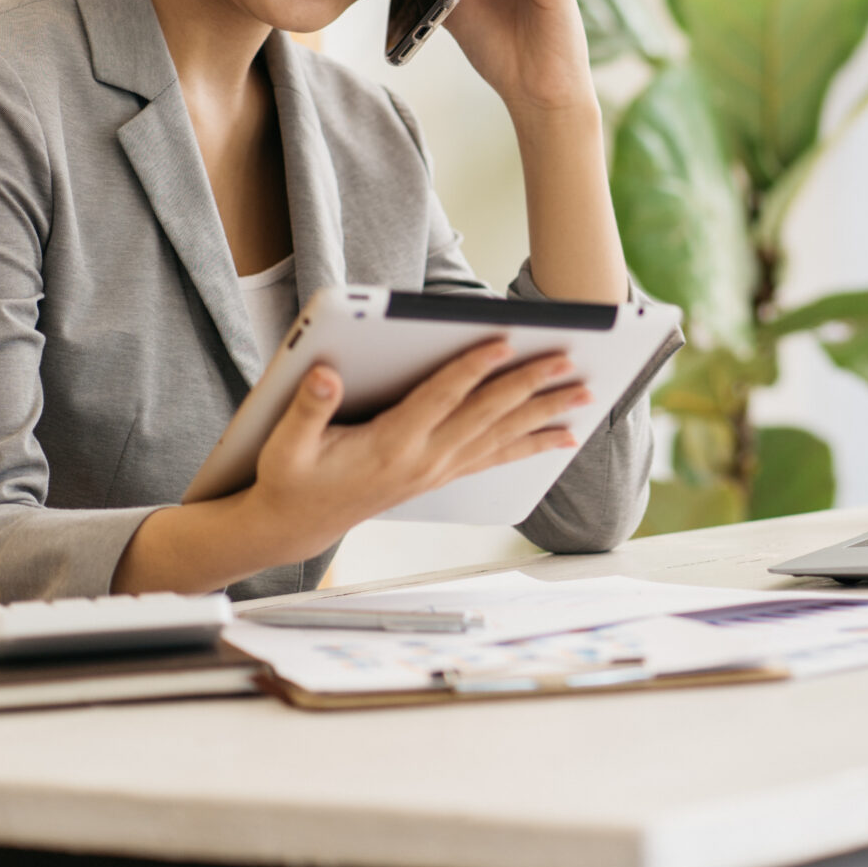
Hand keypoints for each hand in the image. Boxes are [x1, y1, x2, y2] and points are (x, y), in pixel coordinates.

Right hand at [236, 341, 589, 563]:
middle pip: (486, 415)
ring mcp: (436, 470)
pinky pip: (495, 457)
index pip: (440, 398)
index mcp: (390, 445)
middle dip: (529, 385)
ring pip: (501, 437)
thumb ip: (307, 408)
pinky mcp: (440, 475)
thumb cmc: (290, 478)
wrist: (296, 525)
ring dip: (544, 414)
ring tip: (582, 395)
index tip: (503, 340)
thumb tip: (325, 373)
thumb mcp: (285, 444)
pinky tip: (561, 437)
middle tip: (567, 359)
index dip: (471, 368)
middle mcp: (423, 459)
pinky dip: (530, 444)